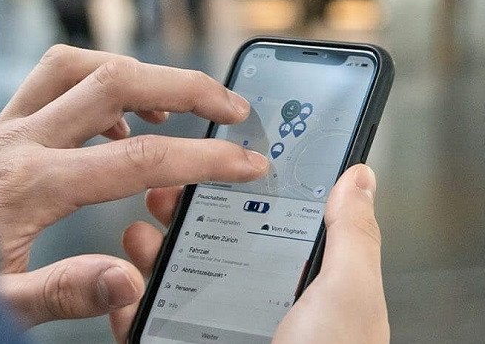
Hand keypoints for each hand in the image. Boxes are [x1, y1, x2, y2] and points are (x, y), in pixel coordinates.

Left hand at [0, 45, 268, 328]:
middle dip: (185, 85)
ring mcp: (2, 130)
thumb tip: (127, 276)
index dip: (203, 159)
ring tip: (174, 103)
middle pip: (115, 79)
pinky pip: (50, 81)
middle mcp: (16, 142)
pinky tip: (114, 128)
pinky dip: (95, 87)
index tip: (246, 161)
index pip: (139, 158)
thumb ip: (63, 292)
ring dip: (134, 71)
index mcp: (29, 185)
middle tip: (231, 106)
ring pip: (78, 64)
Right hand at [116, 164, 389, 342]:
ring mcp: (221, 337)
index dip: (246, 191)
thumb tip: (360, 178)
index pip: (276, 227)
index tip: (221, 159)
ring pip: (177, 284)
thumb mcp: (350, 294)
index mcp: (311, 292)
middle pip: (218, 248)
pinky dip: (127, 305)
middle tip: (165, 189)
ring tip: (139, 230)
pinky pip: (147, 328)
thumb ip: (352, 234)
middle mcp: (265, 313)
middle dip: (187, 214)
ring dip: (151, 253)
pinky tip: (124, 285)